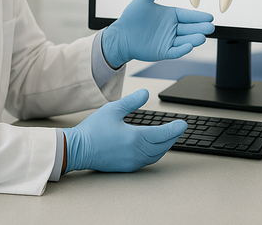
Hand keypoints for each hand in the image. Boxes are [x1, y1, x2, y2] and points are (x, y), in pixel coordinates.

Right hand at [61, 89, 186, 172]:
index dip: (175, 129)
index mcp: (135, 138)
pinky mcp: (126, 167)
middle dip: (173, 137)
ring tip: (170, 137)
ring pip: (156, 155)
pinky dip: (155, 153)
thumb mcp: (113, 109)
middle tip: (179, 129)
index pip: (163, 134)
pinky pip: (147, 161)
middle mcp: (136, 152)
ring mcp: (132, 161)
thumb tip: (146, 93)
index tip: (183, 124)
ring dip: (165, 146)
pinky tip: (154, 147)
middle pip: (163, 146)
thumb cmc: (93, 129)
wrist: (77, 149)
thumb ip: (132, 101)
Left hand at [102, 0, 214, 67]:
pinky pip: (175, 51)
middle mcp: (172, 28)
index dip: (198, 17)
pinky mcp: (163, 51)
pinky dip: (183, 49)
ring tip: (202, 37)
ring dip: (194, 39)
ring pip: (185, 40)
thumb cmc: (131, 16)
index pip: (188, 16)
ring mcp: (168, 40)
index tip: (209, 17)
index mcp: (170, 15)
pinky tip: (189, 46)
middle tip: (210, 27)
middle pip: (190, 28)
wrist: (120, 35)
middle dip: (200, 28)